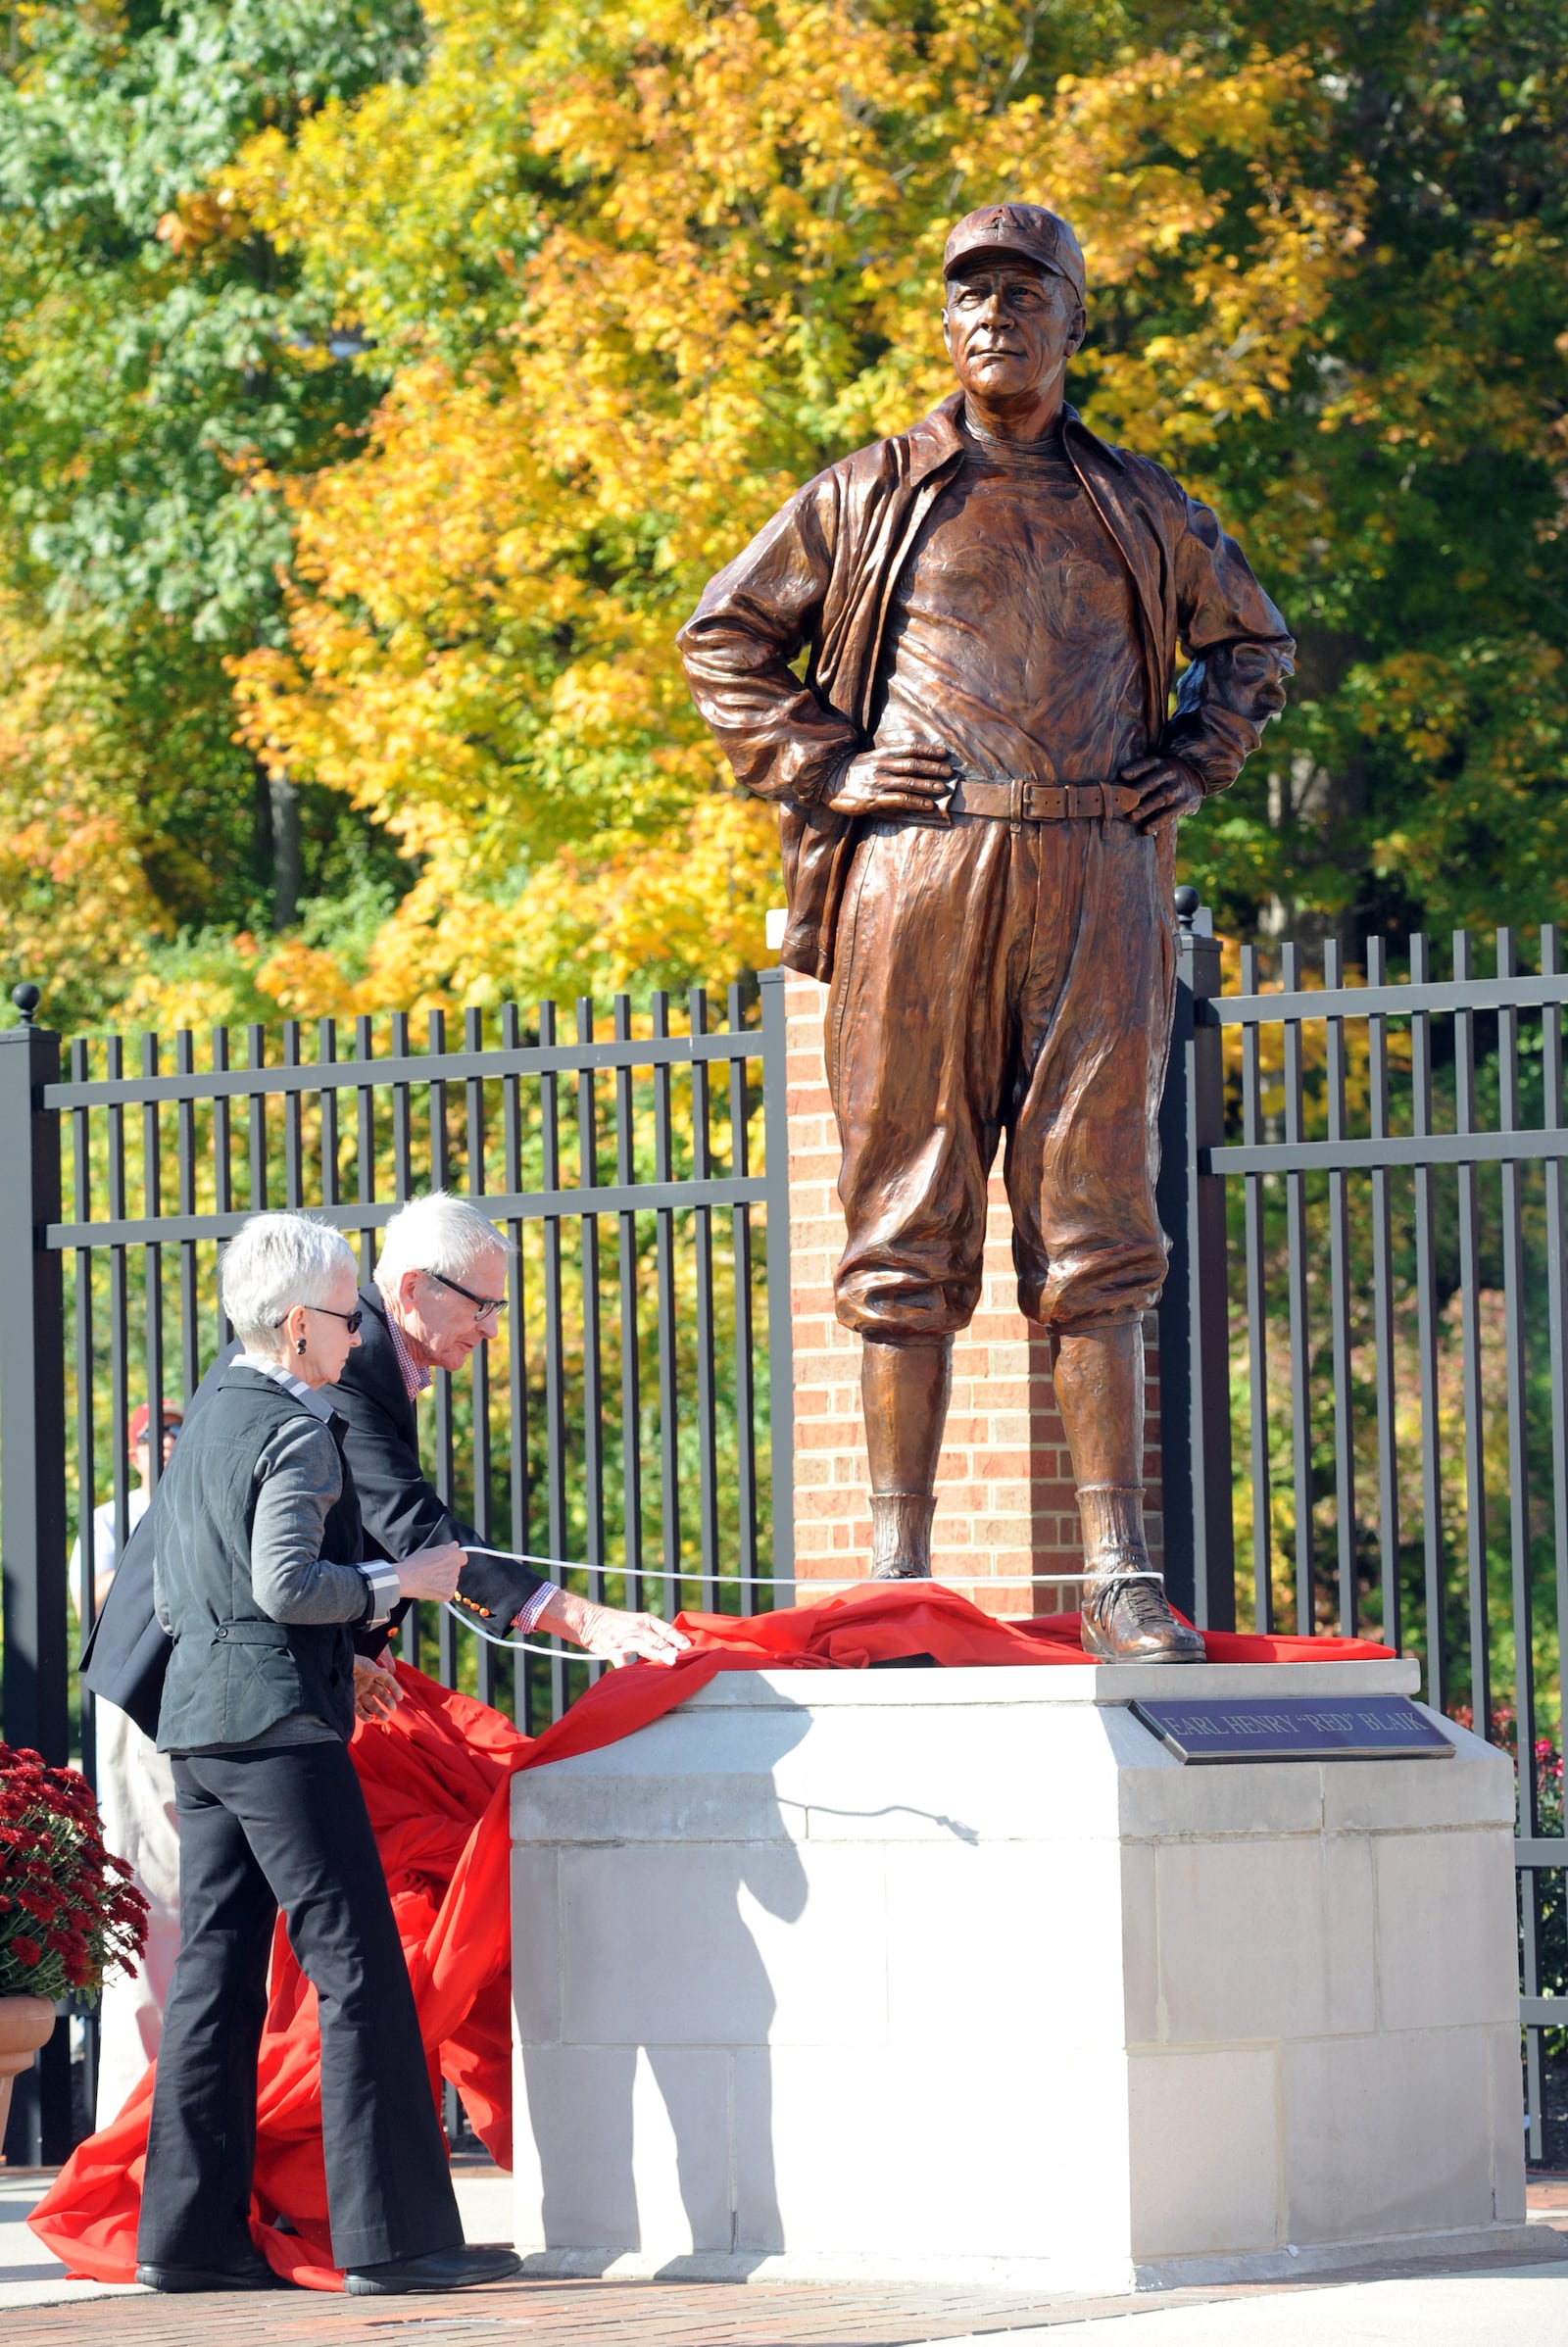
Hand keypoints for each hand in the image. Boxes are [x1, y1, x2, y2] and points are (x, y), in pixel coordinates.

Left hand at [353, 1652, 402, 1722]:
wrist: (327, 1667)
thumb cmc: (346, 1661)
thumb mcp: (359, 1663)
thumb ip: (371, 1668)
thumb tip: (386, 1671)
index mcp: (371, 1672)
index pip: (386, 1680)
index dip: (394, 1688)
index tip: (399, 1697)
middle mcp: (366, 1683)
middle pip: (380, 1693)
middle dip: (387, 1701)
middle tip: (393, 1708)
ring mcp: (358, 1691)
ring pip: (371, 1703)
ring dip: (379, 1711)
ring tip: (386, 1718)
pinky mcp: (349, 1699)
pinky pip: (358, 1709)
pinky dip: (364, 1715)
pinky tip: (370, 1720)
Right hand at [395, 1539, 463, 1602]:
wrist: (406, 1579)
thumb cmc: (415, 1564)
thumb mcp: (430, 1551)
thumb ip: (446, 1549)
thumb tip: (455, 1545)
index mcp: (452, 1554)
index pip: (462, 1557)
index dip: (455, 1560)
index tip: (446, 1562)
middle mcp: (455, 1567)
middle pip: (455, 1569)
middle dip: (447, 1571)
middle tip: (433, 1572)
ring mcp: (453, 1581)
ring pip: (452, 1581)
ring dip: (445, 1581)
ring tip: (429, 1580)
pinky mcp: (449, 1593)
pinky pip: (448, 1592)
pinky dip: (441, 1591)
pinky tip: (430, 1588)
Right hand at [580, 1606, 691, 1669]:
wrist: (590, 1620)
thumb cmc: (618, 1624)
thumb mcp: (637, 1622)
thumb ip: (653, 1634)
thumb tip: (673, 1646)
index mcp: (646, 1620)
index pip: (666, 1629)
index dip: (678, 1638)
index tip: (688, 1646)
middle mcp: (637, 1627)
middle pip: (657, 1640)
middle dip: (670, 1650)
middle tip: (681, 1658)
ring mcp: (625, 1637)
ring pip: (644, 1648)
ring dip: (656, 1656)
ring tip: (668, 1664)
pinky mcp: (613, 1648)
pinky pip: (622, 1661)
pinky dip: (629, 1669)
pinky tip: (635, 1676)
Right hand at [821, 742, 952, 819]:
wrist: (829, 784)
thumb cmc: (855, 773)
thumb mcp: (871, 759)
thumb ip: (890, 757)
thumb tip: (914, 759)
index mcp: (881, 753)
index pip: (909, 747)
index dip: (928, 749)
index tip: (944, 752)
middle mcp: (881, 765)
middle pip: (912, 764)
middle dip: (933, 767)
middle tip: (949, 771)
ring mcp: (877, 782)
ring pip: (908, 781)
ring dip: (928, 785)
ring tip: (944, 789)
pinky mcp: (874, 799)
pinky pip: (900, 799)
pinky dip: (916, 801)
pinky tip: (928, 805)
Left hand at [1119, 755, 1203, 831]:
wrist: (1197, 775)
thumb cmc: (1165, 774)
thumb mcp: (1157, 766)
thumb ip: (1140, 773)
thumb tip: (1113, 788)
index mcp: (1160, 762)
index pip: (1147, 764)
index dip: (1136, 769)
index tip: (1123, 775)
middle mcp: (1170, 773)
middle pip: (1152, 782)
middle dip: (1137, 793)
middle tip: (1123, 803)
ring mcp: (1178, 788)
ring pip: (1160, 799)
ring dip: (1145, 809)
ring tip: (1132, 817)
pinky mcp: (1184, 803)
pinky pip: (1169, 814)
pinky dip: (1157, 823)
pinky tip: (1146, 830)